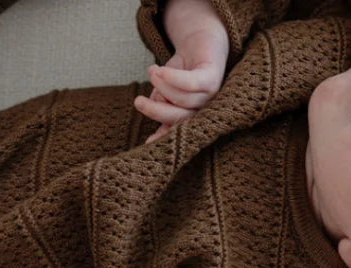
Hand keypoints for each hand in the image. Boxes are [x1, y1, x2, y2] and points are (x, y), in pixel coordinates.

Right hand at [134, 0, 229, 140]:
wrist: (201, 41)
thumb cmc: (182, 69)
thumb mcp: (166, 87)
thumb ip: (160, 103)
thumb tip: (152, 111)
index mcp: (192, 116)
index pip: (177, 129)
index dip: (163, 137)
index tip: (147, 143)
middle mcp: (203, 110)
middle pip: (180, 117)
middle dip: (157, 111)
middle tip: (138, 102)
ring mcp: (210, 96)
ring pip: (183, 99)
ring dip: (162, 86)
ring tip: (152, 72)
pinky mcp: (212, 78)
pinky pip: (191, 83)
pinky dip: (174, 78)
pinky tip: (161, 71)